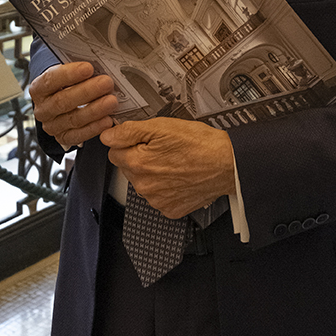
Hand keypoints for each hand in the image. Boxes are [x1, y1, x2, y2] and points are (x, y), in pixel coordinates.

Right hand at [29, 61, 117, 146]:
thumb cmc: (68, 84)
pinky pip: (79, 135)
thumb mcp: (68, 74)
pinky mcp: (63, 138)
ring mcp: (52, 126)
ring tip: (111, 101)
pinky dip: (95, 128)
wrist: (62, 101)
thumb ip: (78, 70)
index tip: (88, 68)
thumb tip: (98, 63)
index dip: (70, 74)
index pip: (51, 80)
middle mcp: (43, 109)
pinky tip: (107, 120)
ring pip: (73, 119)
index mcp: (39, 88)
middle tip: (106, 83)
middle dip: (87, 91)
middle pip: (63, 101)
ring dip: (95, 110)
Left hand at [100, 117, 235, 217]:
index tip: (144, 139)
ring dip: (152, 172)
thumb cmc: (200, 145)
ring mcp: (157, 200)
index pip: (114, 151)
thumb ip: (129, 131)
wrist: (227, 164)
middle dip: (140, 156)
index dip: (129, 141)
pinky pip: (157, 196)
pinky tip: (178, 176)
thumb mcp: (162, 126)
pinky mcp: (169, 209)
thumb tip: (108, 136)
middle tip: (163, 148)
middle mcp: (144, 186)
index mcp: (138, 163)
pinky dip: (165, 187)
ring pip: (142, 182)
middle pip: (128, 167)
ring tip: (174, 161)